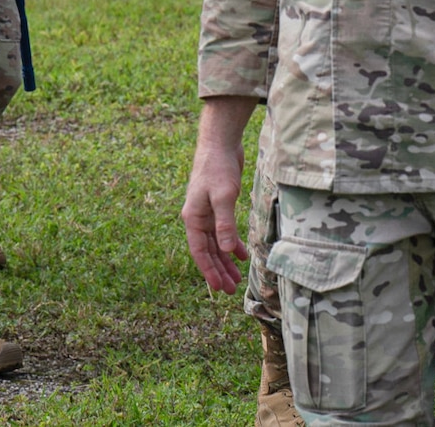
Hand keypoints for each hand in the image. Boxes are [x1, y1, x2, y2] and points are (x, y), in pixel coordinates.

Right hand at [181, 97, 253, 293]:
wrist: (219, 144)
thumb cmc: (218, 168)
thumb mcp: (224, 196)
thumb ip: (225, 224)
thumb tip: (227, 251)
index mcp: (193, 217)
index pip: (199, 251)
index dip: (208, 271)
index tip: (218, 288)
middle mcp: (197, 217)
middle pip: (207, 250)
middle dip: (218, 270)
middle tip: (230, 290)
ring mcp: (207, 212)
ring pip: (216, 243)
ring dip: (225, 260)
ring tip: (237, 278)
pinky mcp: (218, 206)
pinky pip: (223, 231)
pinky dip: (231, 244)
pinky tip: (241, 255)